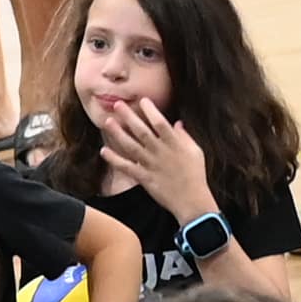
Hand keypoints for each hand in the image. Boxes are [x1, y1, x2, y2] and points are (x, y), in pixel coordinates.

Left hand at [102, 91, 213, 222]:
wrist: (192, 201)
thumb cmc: (196, 175)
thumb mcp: (196, 152)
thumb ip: (185, 137)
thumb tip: (177, 123)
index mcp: (174, 144)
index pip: (160, 122)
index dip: (150, 110)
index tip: (142, 100)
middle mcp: (160, 152)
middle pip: (141, 131)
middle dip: (129, 117)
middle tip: (117, 104)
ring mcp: (151, 165)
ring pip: (131, 146)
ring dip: (118, 134)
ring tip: (107, 122)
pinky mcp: (144, 178)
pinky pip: (127, 167)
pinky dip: (114, 160)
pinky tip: (103, 151)